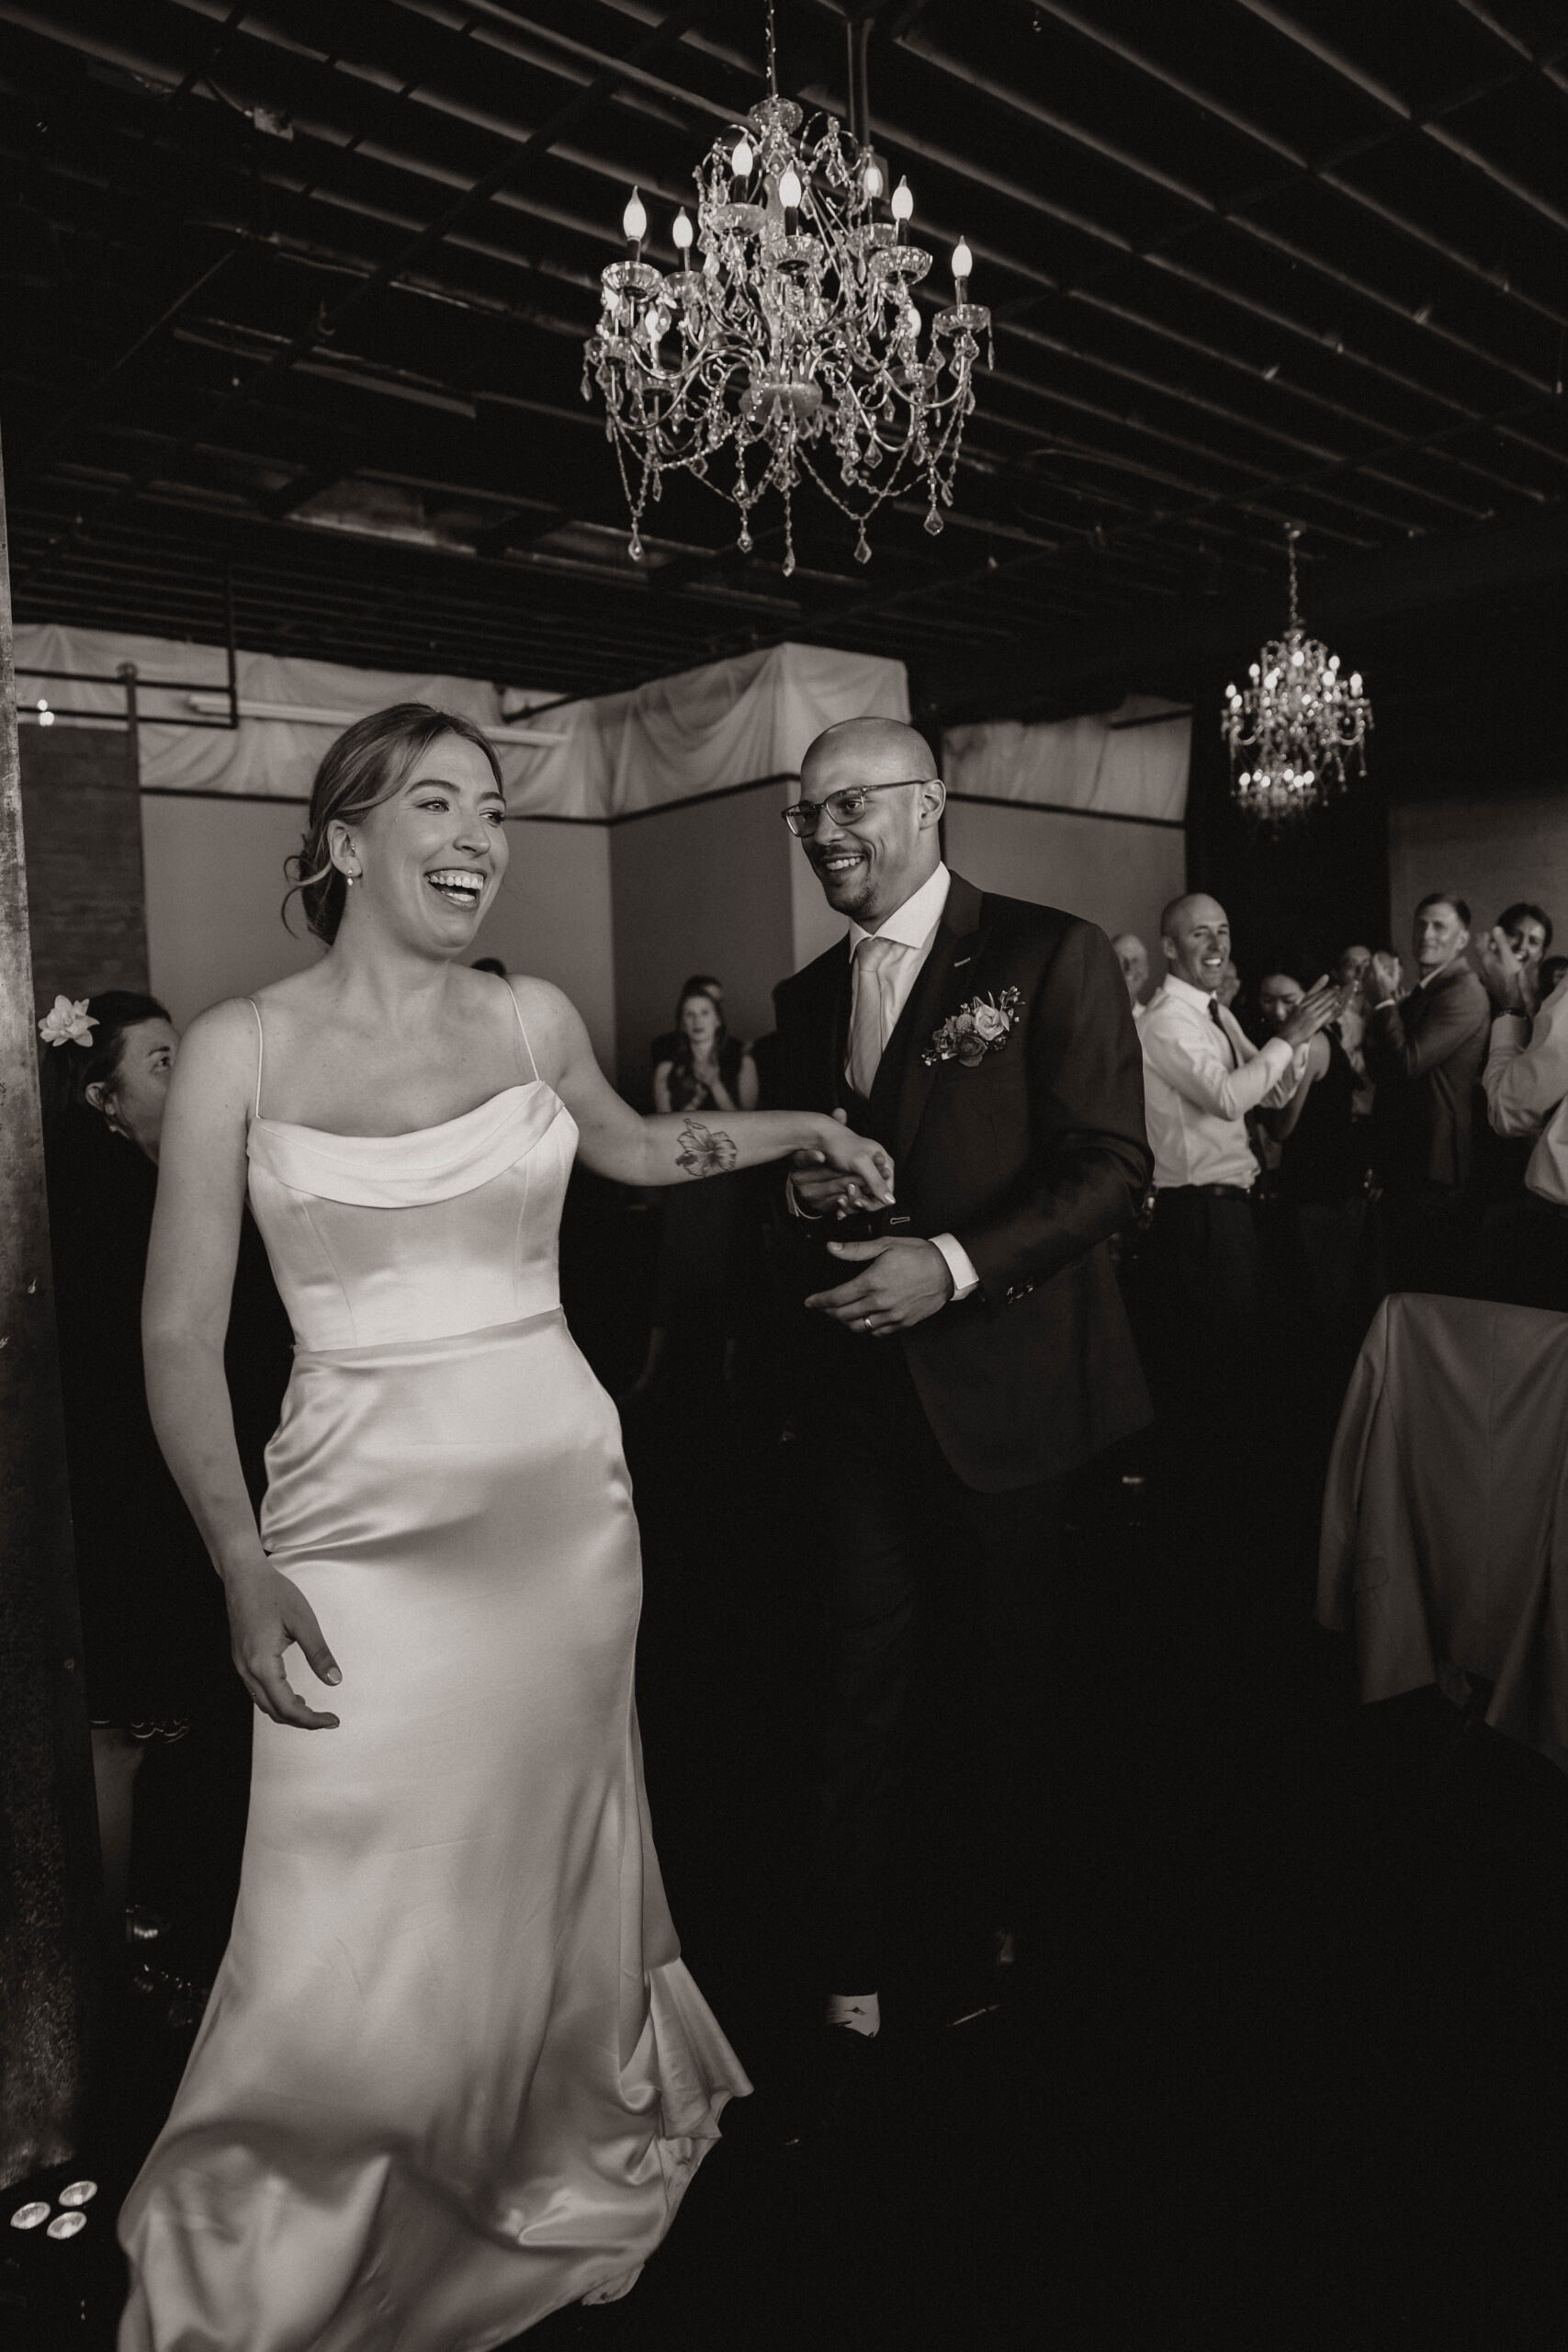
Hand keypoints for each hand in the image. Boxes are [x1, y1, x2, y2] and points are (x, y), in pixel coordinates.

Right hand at [223, 1558, 341, 1728]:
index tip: (332, 1720)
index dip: (312, 1719)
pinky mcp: (241, 1658)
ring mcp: (241, 1665)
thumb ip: (319, 1653)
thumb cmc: (272, 1592)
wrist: (243, 1575)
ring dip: (287, 1711)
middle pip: (274, 1711)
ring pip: (263, 1703)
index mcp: (262, 1663)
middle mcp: (247, 1670)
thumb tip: (334, 1680)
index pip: (288, 1706)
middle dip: (302, 1720)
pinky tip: (291, 1693)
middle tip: (327, 1719)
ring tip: (312, 1710)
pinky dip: (276, 1699)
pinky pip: (257, 1690)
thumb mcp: (303, 1621)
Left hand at [793, 1109, 894, 1211]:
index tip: (858, 1203)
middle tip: (844, 1200)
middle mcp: (879, 1170)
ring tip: (839, 1201)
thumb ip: (876, 1181)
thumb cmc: (842, 1145)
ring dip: (852, 1204)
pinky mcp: (856, 1178)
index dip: (874, 1201)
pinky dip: (847, 1203)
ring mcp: (867, 1175)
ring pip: (865, 1198)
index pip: (887, 1192)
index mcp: (886, 1164)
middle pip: (876, 1197)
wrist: (823, 1137)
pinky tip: (838, 1206)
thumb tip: (891, 1201)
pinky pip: (856, 1196)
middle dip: (861, 1202)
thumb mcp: (860, 1163)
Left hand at [805, 1235, 953, 1333]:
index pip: (836, 1297)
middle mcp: (879, 1302)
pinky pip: (878, 1333)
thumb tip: (831, 1248)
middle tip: (824, 1307)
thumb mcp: (885, 1245)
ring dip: (846, 1322)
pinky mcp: (903, 1323)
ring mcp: (891, 1315)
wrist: (946, 1269)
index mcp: (871, 1282)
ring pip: (859, 1327)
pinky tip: (864, 1321)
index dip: (819, 1301)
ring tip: (842, 1314)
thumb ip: (855, 1250)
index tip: (810, 1302)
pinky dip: (867, 1328)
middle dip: (829, 1312)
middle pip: (843, 1315)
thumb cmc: (917, 1254)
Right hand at [1278, 977, 1345, 1048]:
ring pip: (1324, 1004)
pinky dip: (1332, 1008)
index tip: (1327, 982)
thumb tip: (1298, 1001)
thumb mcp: (1291, 1013)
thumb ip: (1296, 1006)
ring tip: (1339, 994)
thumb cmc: (1288, 1027)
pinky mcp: (1315, 1022)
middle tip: (1337, 987)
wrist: (1287, 1037)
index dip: (1321, 987)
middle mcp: (1306, 1007)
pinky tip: (1337, 1005)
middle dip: (1330, 992)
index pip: (1313, 993)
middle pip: (1320, 997)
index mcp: (1300, 1004)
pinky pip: (1326, 1014)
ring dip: (1333, 998)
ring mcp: (1311, 1015)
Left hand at [1367, 952, 1401, 1005]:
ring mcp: (1366, 982)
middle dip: (1370, 962)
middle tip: (1373, 961)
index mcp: (1379, 974)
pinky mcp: (1363, 986)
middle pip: (1367, 966)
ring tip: (1371, 969)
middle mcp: (1371, 977)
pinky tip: (1369, 976)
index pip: (1374, 961)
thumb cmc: (1390, 990)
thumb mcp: (1395, 979)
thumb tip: (1396, 958)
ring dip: (1367, 968)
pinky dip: (1365, 975)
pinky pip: (1362, 978)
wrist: (1383, 1002)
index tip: (1376, 955)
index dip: (1374, 957)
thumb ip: (1395, 967)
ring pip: (1364, 971)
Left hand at [1476, 926, 1531, 1015]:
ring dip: (1486, 954)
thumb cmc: (1512, 978)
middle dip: (1483, 945)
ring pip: (1483, 962)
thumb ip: (1502, 943)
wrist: (1512, 1000)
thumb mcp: (1509, 958)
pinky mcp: (1490, 983)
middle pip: (1480, 954)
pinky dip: (1489, 963)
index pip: (1480, 946)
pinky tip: (1494, 965)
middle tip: (1486, 938)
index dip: (1481, 938)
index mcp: (1487, 960)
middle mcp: (1482, 968)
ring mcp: (1485, 977)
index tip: (1483, 932)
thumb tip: (1495, 928)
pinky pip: (1486, 970)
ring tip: (1491, 949)